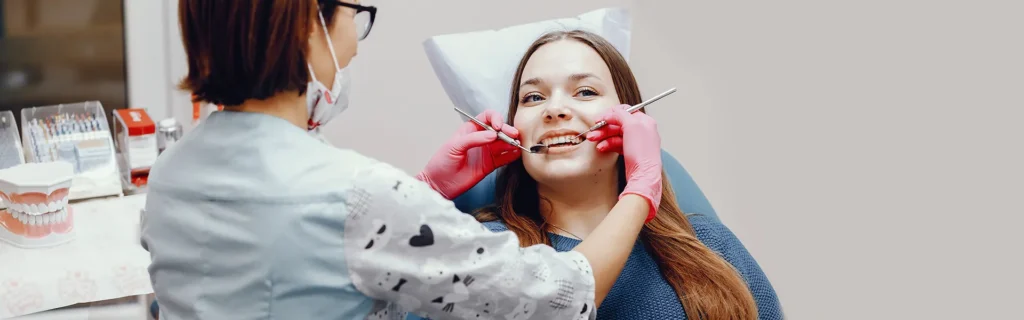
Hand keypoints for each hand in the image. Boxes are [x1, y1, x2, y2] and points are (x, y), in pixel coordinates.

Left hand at [417, 109, 521, 198]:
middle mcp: (481, 139)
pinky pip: (504, 158)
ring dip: (512, 143)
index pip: (487, 117)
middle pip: (499, 130)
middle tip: (513, 136)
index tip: (498, 127)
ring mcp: (486, 152)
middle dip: (508, 131)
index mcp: (470, 129)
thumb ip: (473, 139)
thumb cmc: (441, 162)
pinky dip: (512, 155)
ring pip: (504, 143)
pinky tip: (516, 154)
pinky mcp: (490, 165)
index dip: (495, 118)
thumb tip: (493, 135)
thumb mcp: (454, 146)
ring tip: (517, 145)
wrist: (439, 184)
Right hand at [586, 104, 662, 221]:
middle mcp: (642, 131)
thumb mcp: (631, 126)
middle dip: (603, 127)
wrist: (644, 176)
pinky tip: (601, 148)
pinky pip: (616, 145)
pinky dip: (607, 145)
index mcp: (645, 121)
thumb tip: (611, 112)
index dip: (611, 114)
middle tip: (592, 131)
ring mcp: (636, 143)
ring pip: (615, 135)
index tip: (599, 119)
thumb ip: (620, 115)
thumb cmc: (642, 152)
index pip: (625, 111)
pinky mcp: (631, 153)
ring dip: (603, 136)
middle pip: (618, 124)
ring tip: (593, 140)